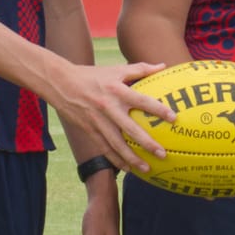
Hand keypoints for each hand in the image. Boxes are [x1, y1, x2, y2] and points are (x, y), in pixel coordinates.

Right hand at [46, 61, 172, 173]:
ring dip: (132, 158)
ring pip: (116, 144)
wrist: (61, 83)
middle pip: (130, 129)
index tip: (173, 118)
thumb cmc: (92, 75)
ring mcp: (98, 121)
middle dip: (147, 143)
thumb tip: (163, 66)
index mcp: (117, 91)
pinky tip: (127, 168)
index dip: (158, 109)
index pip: (141, 101)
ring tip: (147, 168)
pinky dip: (115, 159)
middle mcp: (108, 107)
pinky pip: (105, 148)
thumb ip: (140, 69)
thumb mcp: (116, 69)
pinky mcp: (89, 130)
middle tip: (163, 154)